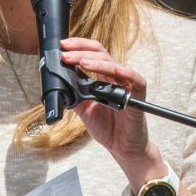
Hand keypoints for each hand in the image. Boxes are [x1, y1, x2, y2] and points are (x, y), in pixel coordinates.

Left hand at [59, 37, 151, 162]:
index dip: (78, 47)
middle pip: (100, 54)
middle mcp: (115, 78)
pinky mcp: (138, 96)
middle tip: (64, 53)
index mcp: (103, 78)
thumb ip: (73, 94)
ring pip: (114, 64)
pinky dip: (126, 73)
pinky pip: (136, 80)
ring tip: (81, 61)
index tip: (62, 47)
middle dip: (81, 51)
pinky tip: (115, 70)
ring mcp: (127, 85)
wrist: (121, 148)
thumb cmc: (106, 128)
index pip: (92, 54)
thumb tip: (57, 82)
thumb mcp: (83, 109)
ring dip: (96, 61)